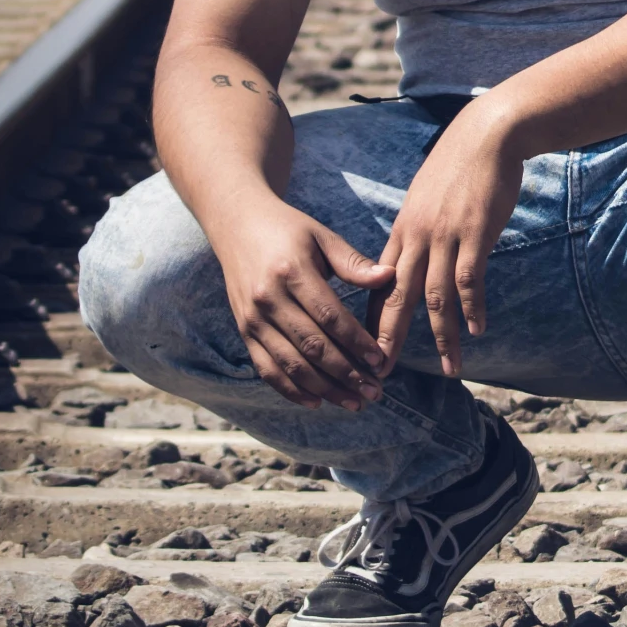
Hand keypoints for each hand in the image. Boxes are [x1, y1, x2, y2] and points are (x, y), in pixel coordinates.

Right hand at [219, 200, 395, 409]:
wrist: (236, 224)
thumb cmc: (288, 229)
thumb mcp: (322, 237)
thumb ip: (354, 263)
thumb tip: (390, 278)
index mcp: (292, 272)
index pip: (330, 316)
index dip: (356, 342)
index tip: (380, 360)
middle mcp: (269, 299)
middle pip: (312, 346)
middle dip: (346, 374)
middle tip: (375, 392)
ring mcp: (253, 318)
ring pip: (291, 364)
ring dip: (324, 389)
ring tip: (354, 402)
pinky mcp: (244, 331)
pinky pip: (267, 368)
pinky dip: (290, 390)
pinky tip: (316, 401)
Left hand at [371, 98, 523, 378]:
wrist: (486, 135)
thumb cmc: (458, 167)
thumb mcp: (425, 199)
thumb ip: (416, 231)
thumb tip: (410, 259)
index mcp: (402, 232)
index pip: (378, 285)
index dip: (372, 321)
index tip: (365, 350)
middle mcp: (416, 238)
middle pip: (397, 298)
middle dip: (389, 339)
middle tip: (383, 373)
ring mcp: (444, 237)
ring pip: (436, 298)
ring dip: (442, 337)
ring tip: (449, 368)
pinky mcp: (474, 234)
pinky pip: (469, 280)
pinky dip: (472, 308)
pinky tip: (477, 330)